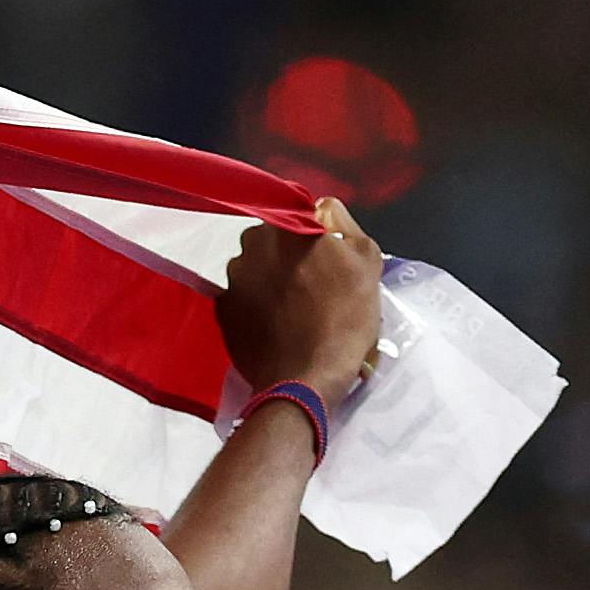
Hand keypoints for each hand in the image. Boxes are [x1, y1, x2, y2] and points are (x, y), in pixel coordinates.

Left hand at [215, 199, 383, 418]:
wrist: (308, 380)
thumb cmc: (344, 318)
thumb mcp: (366, 259)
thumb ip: (343, 222)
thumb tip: (323, 209)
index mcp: (286, 225)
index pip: (296, 214)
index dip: (310, 236)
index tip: (322, 259)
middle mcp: (252, 245)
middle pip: (270, 240)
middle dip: (285, 256)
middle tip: (308, 286)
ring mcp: (233, 279)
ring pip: (253, 268)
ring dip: (268, 280)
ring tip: (290, 310)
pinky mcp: (222, 312)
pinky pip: (240, 299)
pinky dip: (254, 307)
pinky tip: (274, 325)